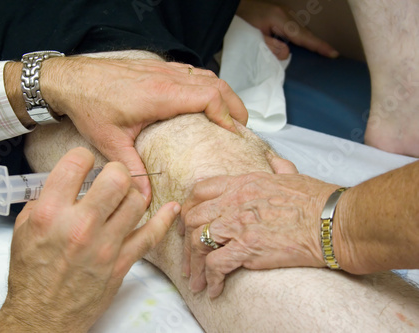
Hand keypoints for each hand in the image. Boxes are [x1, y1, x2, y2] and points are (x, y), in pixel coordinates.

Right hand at [0, 147, 179, 331]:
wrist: (43, 317)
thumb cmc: (32, 275)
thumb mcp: (23, 230)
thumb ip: (45, 200)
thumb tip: (67, 181)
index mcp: (50, 214)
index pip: (76, 163)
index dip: (83, 157)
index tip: (85, 163)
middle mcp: (80, 226)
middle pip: (116, 179)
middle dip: (116, 171)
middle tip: (112, 178)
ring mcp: (105, 246)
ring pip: (137, 201)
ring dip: (132, 195)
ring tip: (124, 199)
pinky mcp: (122, 262)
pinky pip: (151, 235)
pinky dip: (165, 219)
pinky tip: (171, 208)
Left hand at [41, 56, 248, 203]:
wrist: (70, 79)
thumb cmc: (90, 106)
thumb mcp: (111, 141)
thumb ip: (132, 169)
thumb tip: (144, 198)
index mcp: (161, 95)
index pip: (209, 97)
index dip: (227, 115)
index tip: (233, 134)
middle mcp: (166, 79)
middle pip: (215, 84)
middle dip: (234, 104)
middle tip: (242, 126)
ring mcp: (162, 70)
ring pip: (205, 75)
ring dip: (222, 92)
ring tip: (229, 114)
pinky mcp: (156, 68)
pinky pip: (191, 71)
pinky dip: (205, 84)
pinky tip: (204, 98)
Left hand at [180, 154, 339, 297]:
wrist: (334, 221)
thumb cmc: (318, 200)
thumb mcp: (293, 174)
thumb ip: (277, 167)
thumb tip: (273, 160)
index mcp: (243, 183)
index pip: (200, 190)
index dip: (189, 207)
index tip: (189, 222)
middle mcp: (235, 201)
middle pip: (193, 217)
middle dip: (186, 238)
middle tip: (189, 254)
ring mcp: (239, 224)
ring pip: (198, 241)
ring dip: (194, 264)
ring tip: (196, 279)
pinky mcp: (247, 248)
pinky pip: (215, 263)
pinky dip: (210, 278)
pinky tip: (214, 288)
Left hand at [237, 0, 338, 59]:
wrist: (234, 7)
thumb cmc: (242, 23)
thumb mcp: (254, 38)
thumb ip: (271, 47)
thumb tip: (287, 54)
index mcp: (280, 19)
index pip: (303, 36)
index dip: (318, 46)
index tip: (333, 53)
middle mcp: (286, 14)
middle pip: (305, 32)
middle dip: (317, 44)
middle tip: (332, 55)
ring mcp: (285, 12)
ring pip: (301, 29)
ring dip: (309, 40)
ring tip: (322, 51)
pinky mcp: (282, 14)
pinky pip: (295, 27)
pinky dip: (301, 36)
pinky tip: (305, 44)